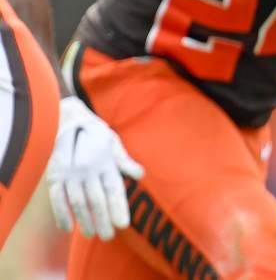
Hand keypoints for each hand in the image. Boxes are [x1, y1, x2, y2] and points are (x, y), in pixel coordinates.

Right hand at [46, 96, 143, 239]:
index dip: (119, 208)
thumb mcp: (113, 142)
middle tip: (107, 236)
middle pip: (96, 201)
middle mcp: (89, 169)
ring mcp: (70, 173)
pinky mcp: (55, 175)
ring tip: (91, 234)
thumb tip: (140, 174)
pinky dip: (62, 213)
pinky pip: (57, 197)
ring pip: (78, 202)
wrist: (69, 119)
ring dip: (84, 220)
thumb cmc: (96, 133)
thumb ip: (124, 161)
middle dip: (102, 220)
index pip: (114, 190)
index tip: (123, 225)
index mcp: (106, 163)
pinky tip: (68, 227)